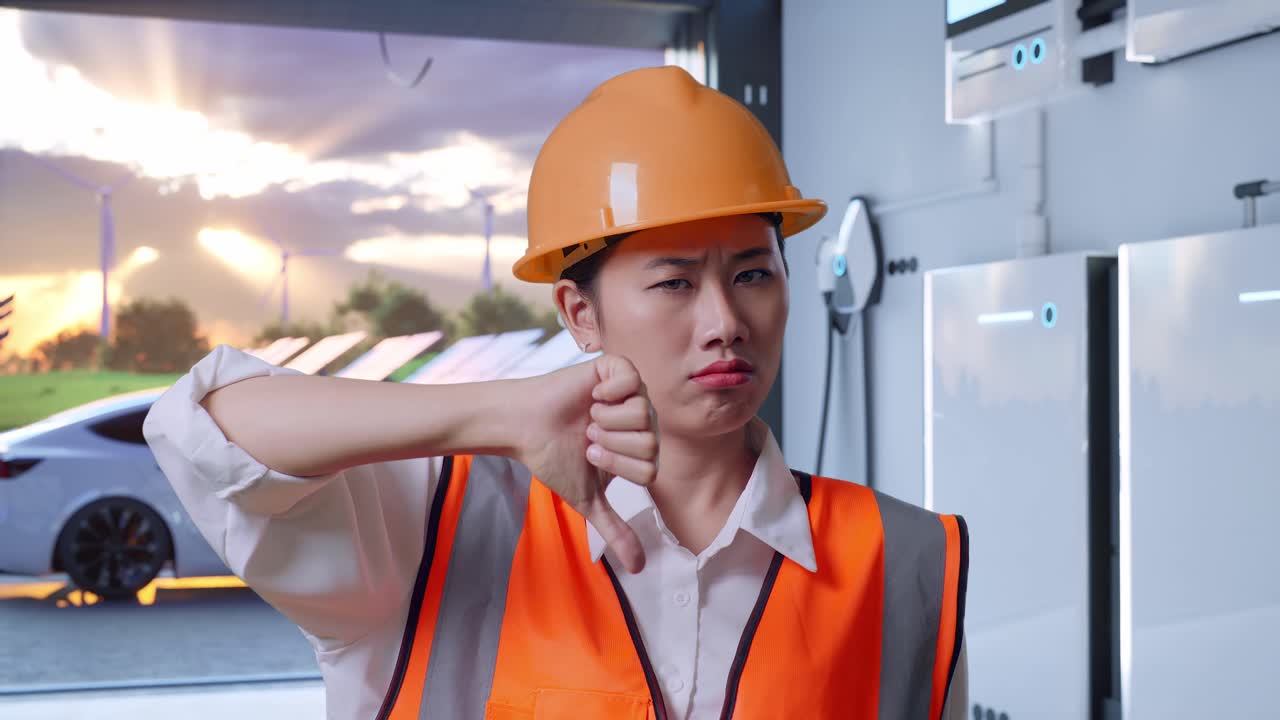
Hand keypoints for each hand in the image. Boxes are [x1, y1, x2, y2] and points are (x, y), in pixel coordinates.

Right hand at [514, 353, 658, 572]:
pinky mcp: (616, 369)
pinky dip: (609, 392)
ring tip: (588, 417)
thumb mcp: (588, 498)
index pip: (650, 469)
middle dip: (611, 444)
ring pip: (643, 413)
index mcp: (640, 449)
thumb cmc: (555, 458)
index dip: (617, 466)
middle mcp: (641, 420)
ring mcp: (632, 393)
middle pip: (650, 442)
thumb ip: (615, 529)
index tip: (590, 455)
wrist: (526, 426)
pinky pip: (632, 380)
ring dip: (607, 420)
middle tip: (588, 436)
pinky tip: (593, 396)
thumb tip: (638, 568)